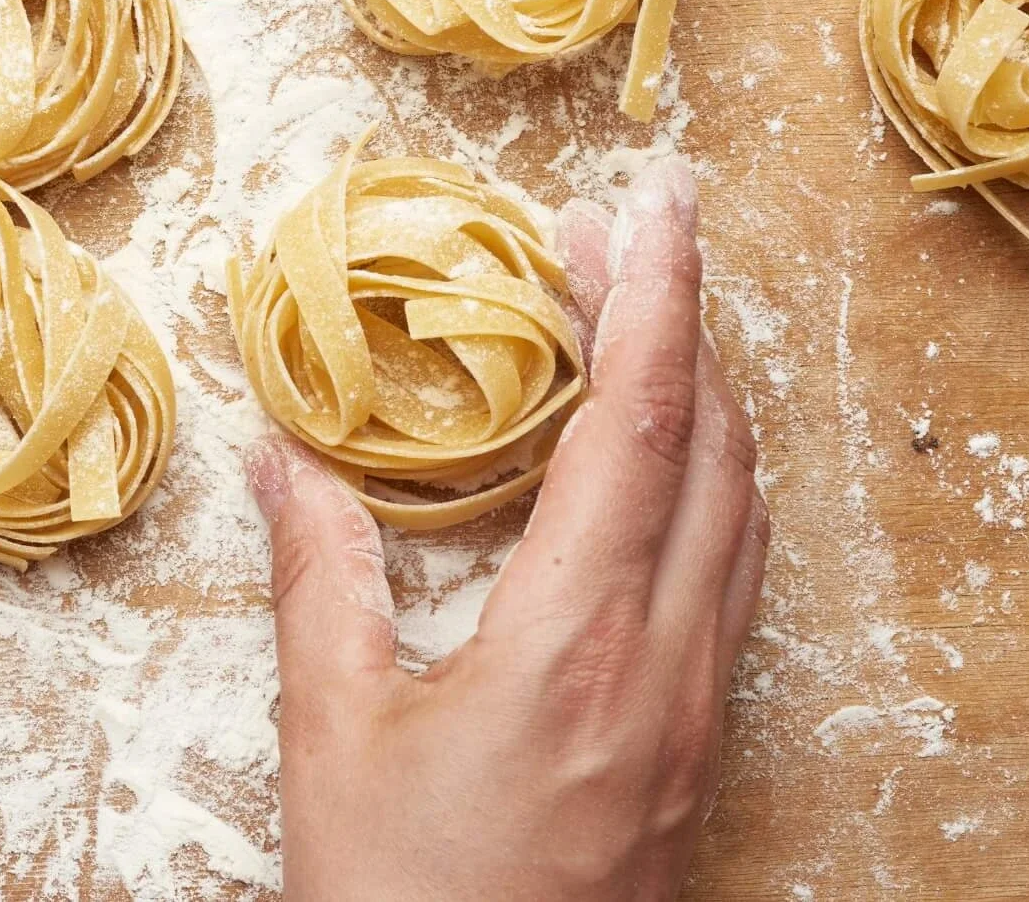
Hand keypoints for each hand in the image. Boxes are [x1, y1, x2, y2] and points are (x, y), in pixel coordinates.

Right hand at [250, 156, 765, 901]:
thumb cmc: (403, 900)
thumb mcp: (334, 737)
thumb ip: (319, 581)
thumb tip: (283, 457)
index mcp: (578, 640)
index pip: (643, 421)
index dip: (658, 292)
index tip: (656, 196)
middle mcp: (668, 664)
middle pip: (719, 446)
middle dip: (683, 319)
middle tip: (615, 237)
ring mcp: (699, 712)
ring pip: (745, 511)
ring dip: (706, 398)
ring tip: (639, 325)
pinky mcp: (701, 751)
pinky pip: (737, 578)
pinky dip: (711, 484)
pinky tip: (657, 473)